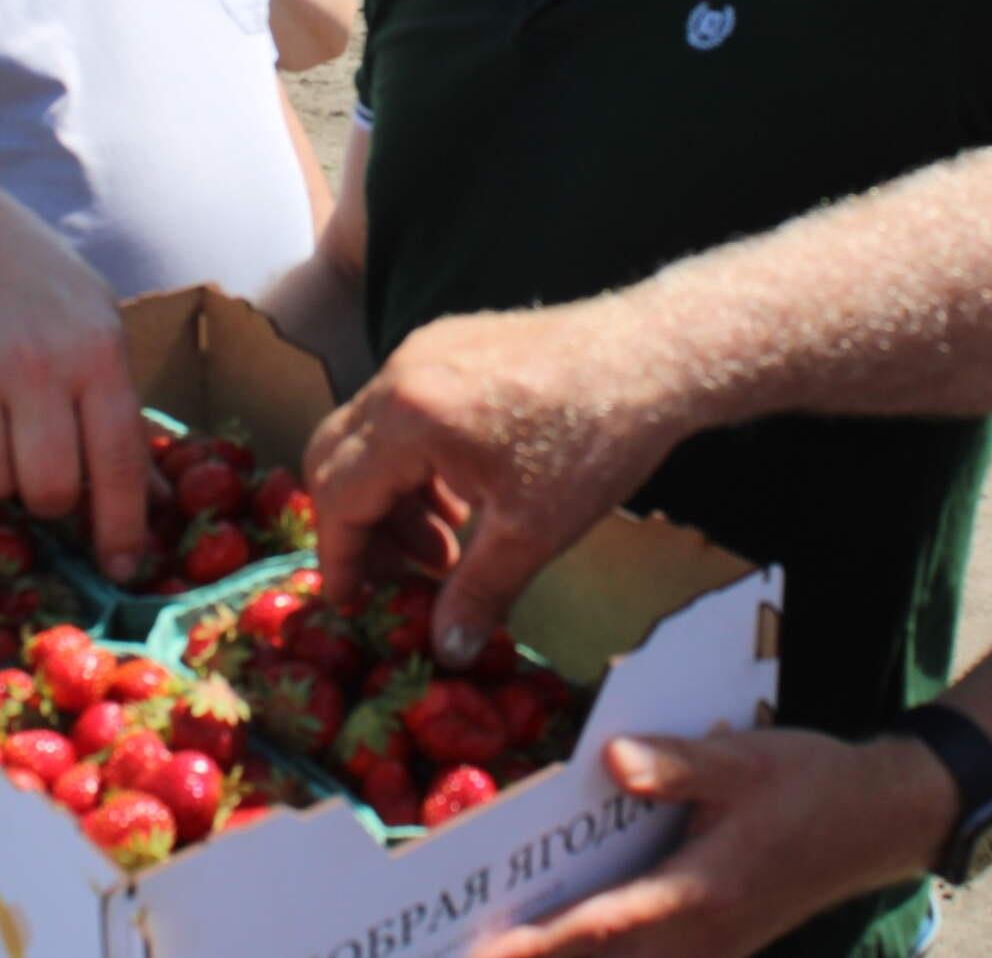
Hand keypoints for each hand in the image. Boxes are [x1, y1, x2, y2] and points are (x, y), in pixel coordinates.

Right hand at [0, 174, 149, 581]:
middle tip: (46, 471)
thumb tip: (155, 505)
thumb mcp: (97, 329)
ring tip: (0, 432)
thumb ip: (121, 415)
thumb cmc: (38, 290)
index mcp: (94, 351)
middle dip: (53, 500)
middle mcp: (33, 365)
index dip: (122, 526)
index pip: (117, 461)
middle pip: (50, 489)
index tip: (125, 570)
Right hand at [302, 299, 687, 665]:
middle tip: (402, 577)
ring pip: (370, 434)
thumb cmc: (594, 441)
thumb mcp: (533, 530)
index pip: (338, 495)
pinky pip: (404, 409)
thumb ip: (477, 592)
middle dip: (359, 525)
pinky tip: (467, 498)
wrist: (655, 354)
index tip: (353, 601)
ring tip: (449, 548)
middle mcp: (402, 373)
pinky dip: (415, 461)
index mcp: (409, 416)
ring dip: (393, 497)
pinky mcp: (452, 341)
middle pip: (336, 457)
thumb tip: (446, 650)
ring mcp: (425, 349)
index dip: (342, 556)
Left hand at [471, 729, 950, 957]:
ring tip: (497, 946)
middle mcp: (698, 940)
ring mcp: (709, 953)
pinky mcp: (715, 950)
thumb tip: (609, 762)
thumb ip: (675, 765)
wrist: (881, 820)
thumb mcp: (743, 760)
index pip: (597, 930)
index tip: (479, 952)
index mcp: (698, 894)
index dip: (532, 948)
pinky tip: (560, 942)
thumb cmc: (808, 783)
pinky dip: (597, 956)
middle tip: (458, 950)